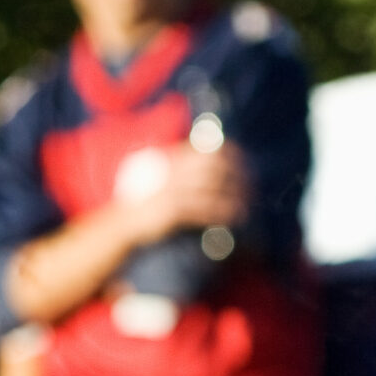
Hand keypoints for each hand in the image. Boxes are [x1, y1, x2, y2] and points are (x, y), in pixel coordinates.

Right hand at [118, 141, 249, 244]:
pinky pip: (201, 208)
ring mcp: (171, 190)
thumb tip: (214, 166)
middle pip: (214, 167)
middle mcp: (174, 172)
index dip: (231, 155)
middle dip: (236, 177)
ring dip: (232, 196)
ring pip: (210, 188)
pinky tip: (232, 216)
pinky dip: (220, 212)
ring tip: (246, 205)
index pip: (208, 150)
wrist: (124, 225)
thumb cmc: (150, 205)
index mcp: (174, 161)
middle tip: (251, 188)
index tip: (245, 165)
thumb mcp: (166, 181)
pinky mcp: (170, 210)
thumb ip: (185, 171)